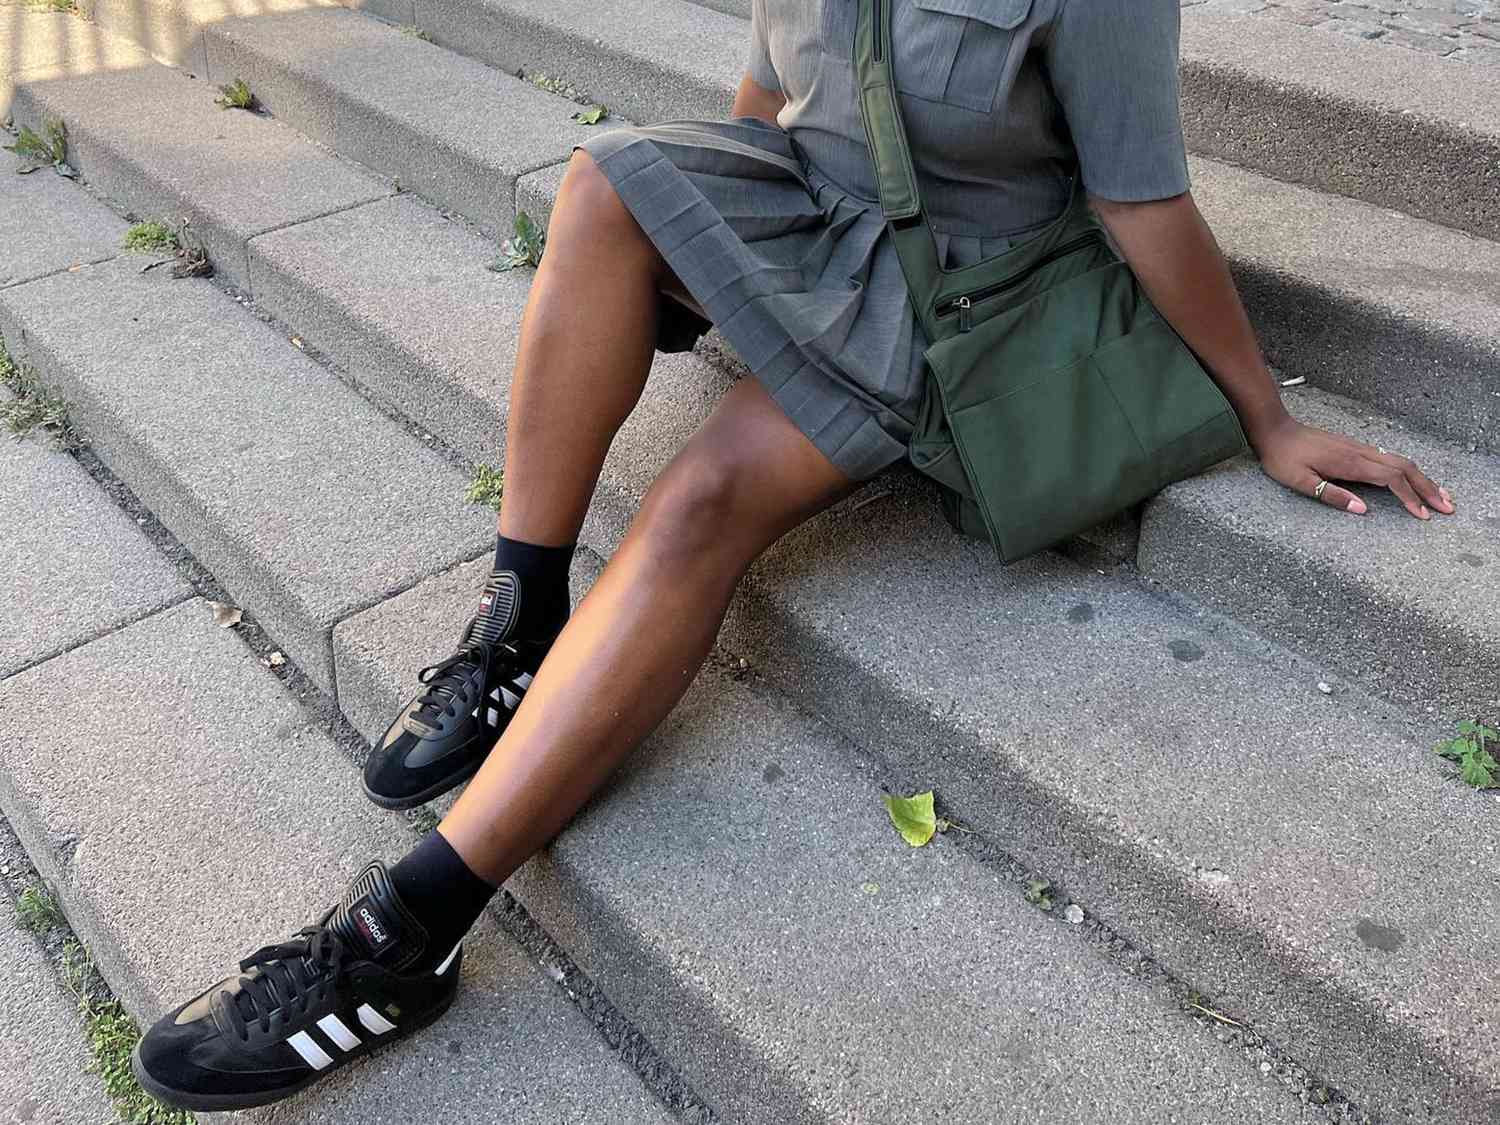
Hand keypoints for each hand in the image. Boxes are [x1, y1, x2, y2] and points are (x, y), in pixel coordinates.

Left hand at [1253, 416, 1455, 518]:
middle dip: (1428, 488)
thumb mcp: (1300, 481)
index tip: (1422, 516)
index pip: (1391, 480)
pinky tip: (1413, 480)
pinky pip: (1390, 459)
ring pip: (1401, 461)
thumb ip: (1331, 495)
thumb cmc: (1283, 458)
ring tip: (1439, 496)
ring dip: (1422, 479)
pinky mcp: (1356, 448)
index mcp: (1351, 463)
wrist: (1275, 430)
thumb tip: (1362, 510)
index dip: (1410, 498)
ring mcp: (1360, 448)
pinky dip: (1408, 471)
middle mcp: (1361, 453)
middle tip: (1447, 507)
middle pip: (1406, 468)